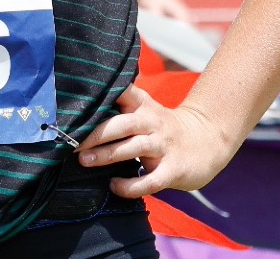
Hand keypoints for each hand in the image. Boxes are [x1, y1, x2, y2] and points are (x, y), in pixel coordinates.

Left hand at [76, 85, 237, 197]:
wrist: (207, 141)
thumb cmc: (162, 128)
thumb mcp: (145, 111)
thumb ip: (119, 109)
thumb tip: (78, 114)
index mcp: (143, 106)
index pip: (123, 92)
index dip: (103, 95)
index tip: (78, 104)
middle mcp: (153, 123)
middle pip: (122, 124)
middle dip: (96, 133)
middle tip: (72, 143)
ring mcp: (164, 146)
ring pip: (134, 148)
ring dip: (107, 155)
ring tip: (85, 161)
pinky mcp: (174, 169)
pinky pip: (151, 180)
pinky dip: (131, 186)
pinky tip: (115, 186)